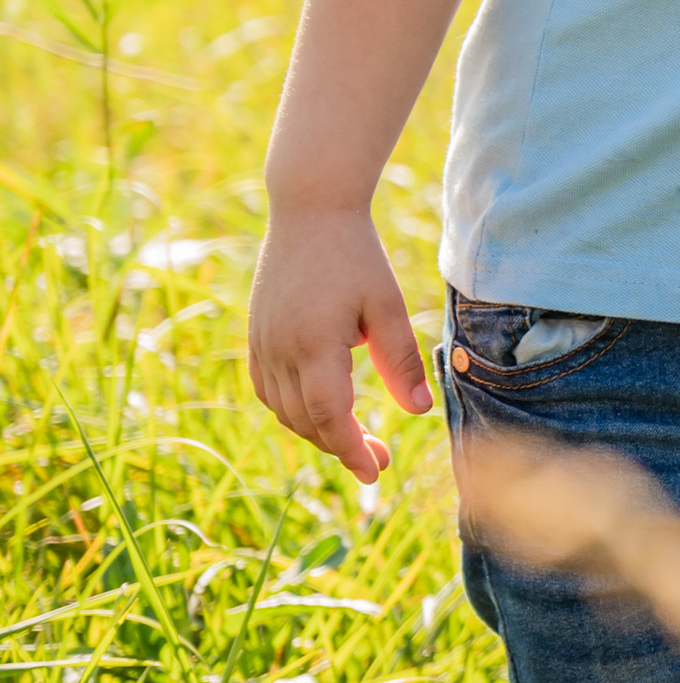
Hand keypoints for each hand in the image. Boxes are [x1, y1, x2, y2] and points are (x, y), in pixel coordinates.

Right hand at [248, 205, 432, 480]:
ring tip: (354, 437)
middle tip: (378, 459)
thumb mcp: (387, 306)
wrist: (310, 210)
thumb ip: (400, 360)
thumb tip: (420, 411)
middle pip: (305, 421)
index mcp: (314, 344)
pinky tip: (318, 412)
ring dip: (316, 431)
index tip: (375, 472)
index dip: (351, 451)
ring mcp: (262, 342)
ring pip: (283, 410)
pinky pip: (267, 389)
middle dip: (340, 447)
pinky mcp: (256, 334)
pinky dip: (291, 410)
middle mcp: (279, 349)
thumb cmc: (356, 254)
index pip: (329, 418)